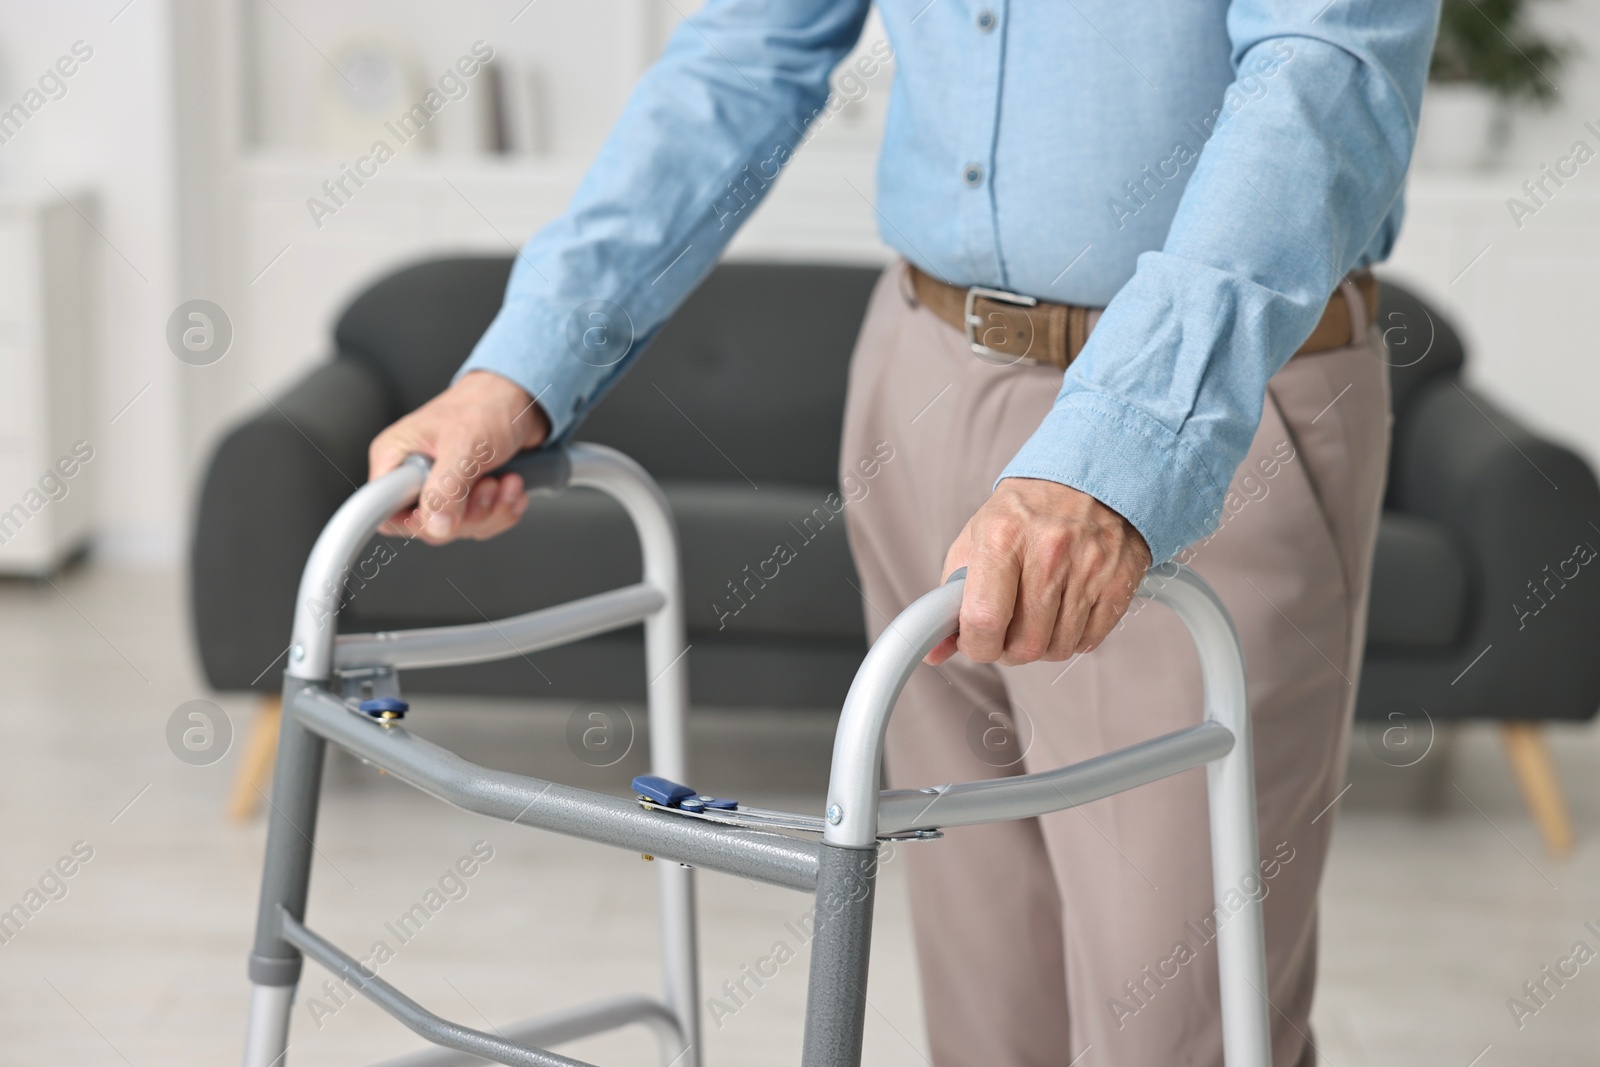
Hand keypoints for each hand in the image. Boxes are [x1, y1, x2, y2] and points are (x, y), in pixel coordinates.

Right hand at [368, 371, 550, 543]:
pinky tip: (511, 487)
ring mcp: (440, 487)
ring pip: (458, 527)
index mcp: (396, 457)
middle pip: (429, 527)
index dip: (416, 523)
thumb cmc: (485, 406)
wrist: (520, 399)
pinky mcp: (466, 495)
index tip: (447, 514)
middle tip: (488, 486)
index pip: (386, 513)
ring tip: (505, 482)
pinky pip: (480, 523)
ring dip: (492, 511)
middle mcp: (413, 475)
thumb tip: (436, 524)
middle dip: (468, 515)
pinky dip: (502, 509)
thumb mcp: (464, 444)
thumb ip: (447, 488)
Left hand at [928, 478, 1151, 665]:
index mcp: (1001, 536)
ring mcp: (1088, 567)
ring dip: (1041, 646)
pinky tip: (1063, 613)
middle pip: (1025, 644)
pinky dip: (1071, 638)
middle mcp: (1048, 550)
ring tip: (1036, 617)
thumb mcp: (975, 541)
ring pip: (1058, 648)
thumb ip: (951, 599)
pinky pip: (1088, 640)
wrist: (1084, 480)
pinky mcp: (1118, 581)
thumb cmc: (1023, 514)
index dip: (976, 646)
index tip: (976, 642)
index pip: (984, 620)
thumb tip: (935, 652)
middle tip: (1005, 634)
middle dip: (1008, 651)